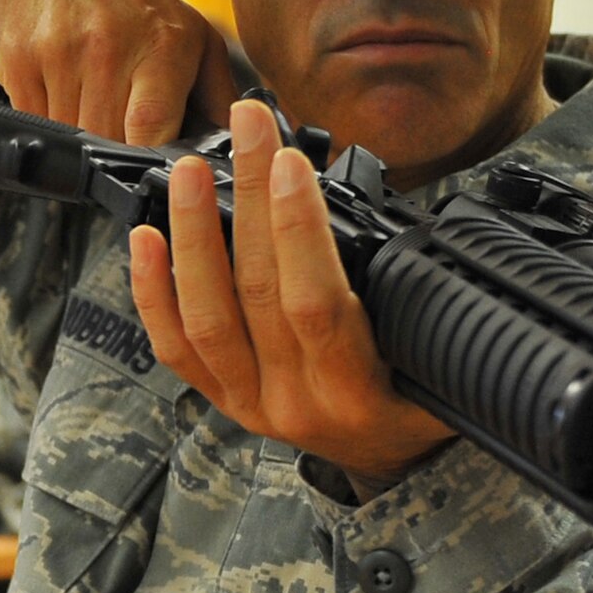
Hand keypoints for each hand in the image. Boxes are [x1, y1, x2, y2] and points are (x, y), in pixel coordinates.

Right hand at [0, 0, 236, 144]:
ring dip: (85, 136)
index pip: (152, 127)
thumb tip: (246, 149)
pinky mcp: (16, 63)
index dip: (155, 158)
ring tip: (98, 104)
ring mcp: (56, 55)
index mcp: (163, 44)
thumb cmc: (134, 4)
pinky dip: (51, 120)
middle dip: (121, 149)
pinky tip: (66, 92)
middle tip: (129, 132)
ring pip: (71, 137)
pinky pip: (36, 122)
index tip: (162, 168)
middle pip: (109, 141)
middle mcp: (108, 47)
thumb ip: (220, 97)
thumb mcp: (195, 37)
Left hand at [127, 98, 452, 499]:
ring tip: (187, 171)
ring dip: (192, 234)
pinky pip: (177, 347)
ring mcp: (251, 403)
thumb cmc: (427, 403)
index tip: (292, 161)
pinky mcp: (223, 399)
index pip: (315, 303)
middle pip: (258, 290)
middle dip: (249, 195)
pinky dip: (154, 291)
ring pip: (207, 315)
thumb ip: (421, 308)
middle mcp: (296, 401)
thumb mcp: (448, 364)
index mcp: (358, 394)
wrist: (394, 466)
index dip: (297, 229)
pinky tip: (145, 237)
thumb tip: (413, 230)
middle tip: (248, 127)